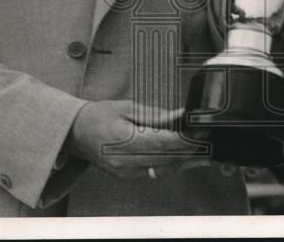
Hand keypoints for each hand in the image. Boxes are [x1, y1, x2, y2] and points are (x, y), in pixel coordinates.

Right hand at [68, 100, 210, 179]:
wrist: (77, 132)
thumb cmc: (100, 115)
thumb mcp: (129, 107)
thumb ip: (156, 116)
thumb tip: (180, 116)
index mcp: (124, 143)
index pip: (164, 145)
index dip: (186, 139)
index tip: (200, 131)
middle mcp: (126, 163)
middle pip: (167, 159)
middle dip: (190, 149)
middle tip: (206, 136)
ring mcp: (127, 173)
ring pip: (165, 168)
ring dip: (184, 158)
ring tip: (201, 147)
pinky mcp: (129, 176)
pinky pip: (156, 171)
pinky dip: (171, 162)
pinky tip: (183, 154)